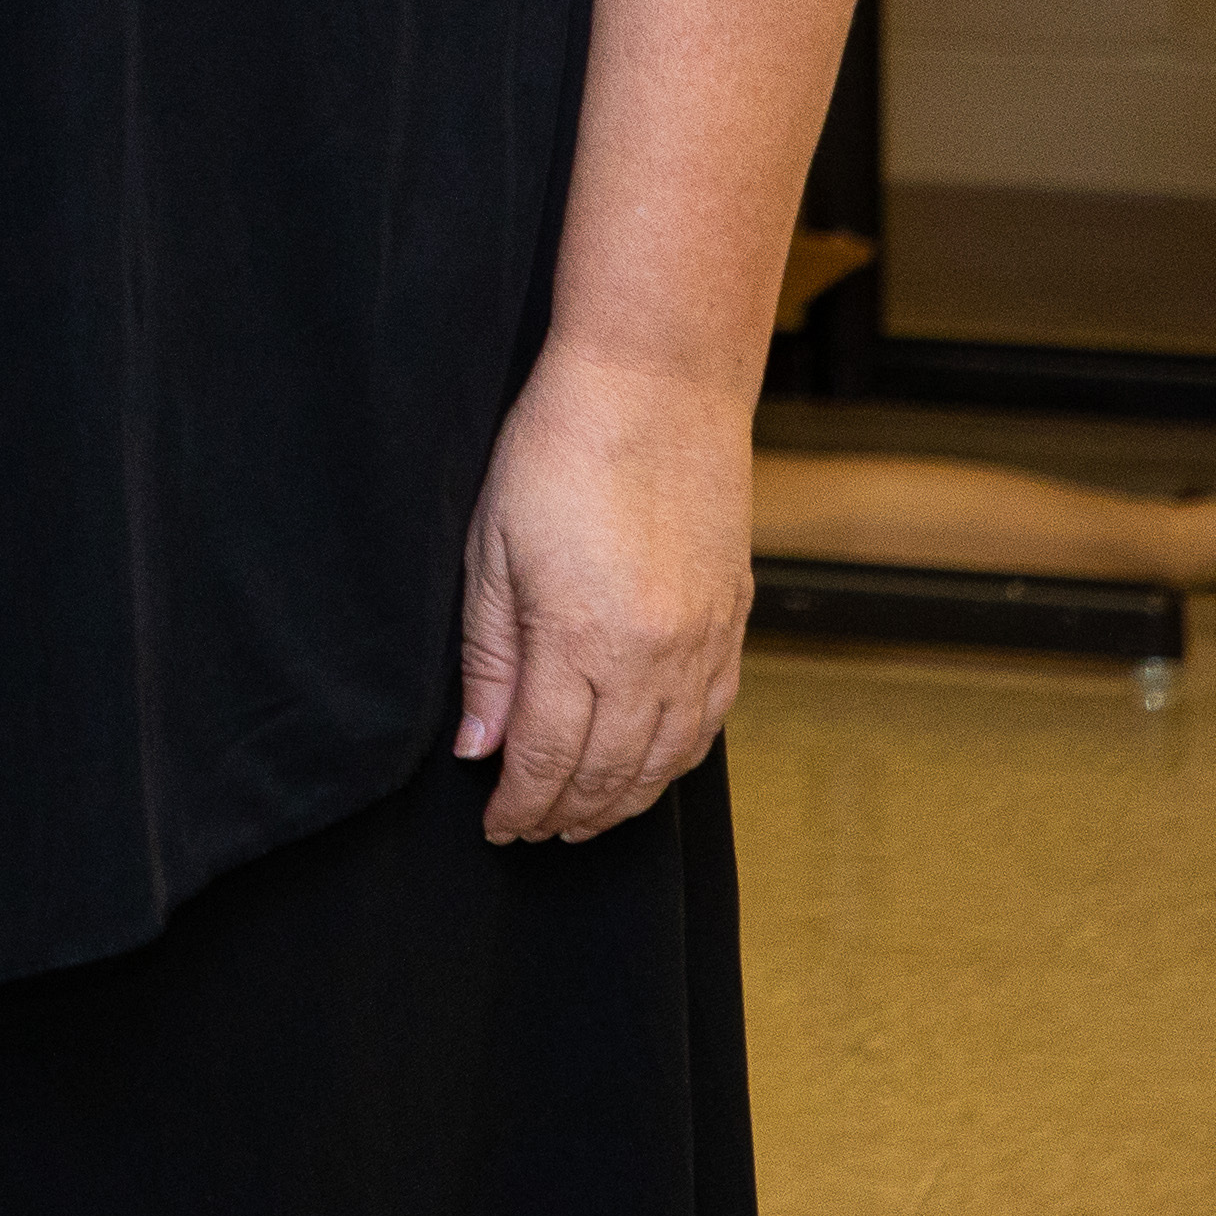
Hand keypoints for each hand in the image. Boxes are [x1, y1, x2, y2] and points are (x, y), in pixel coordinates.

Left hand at [454, 354, 748, 844]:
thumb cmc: (556, 452)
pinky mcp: (734, 620)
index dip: (519, 804)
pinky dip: (674, 760)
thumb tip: (481, 748)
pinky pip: (708, 721)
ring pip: (666, 760)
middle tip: (531, 831)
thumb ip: (488, 660)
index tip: (497, 824)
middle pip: (607, 773)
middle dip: (564, 815)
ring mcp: (702, 641)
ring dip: (621, 800)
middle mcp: (650, 656)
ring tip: (582, 817)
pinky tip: (646, 768)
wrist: (655, 384)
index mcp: (577, 639)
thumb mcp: (491, 552)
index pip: (546, 759)